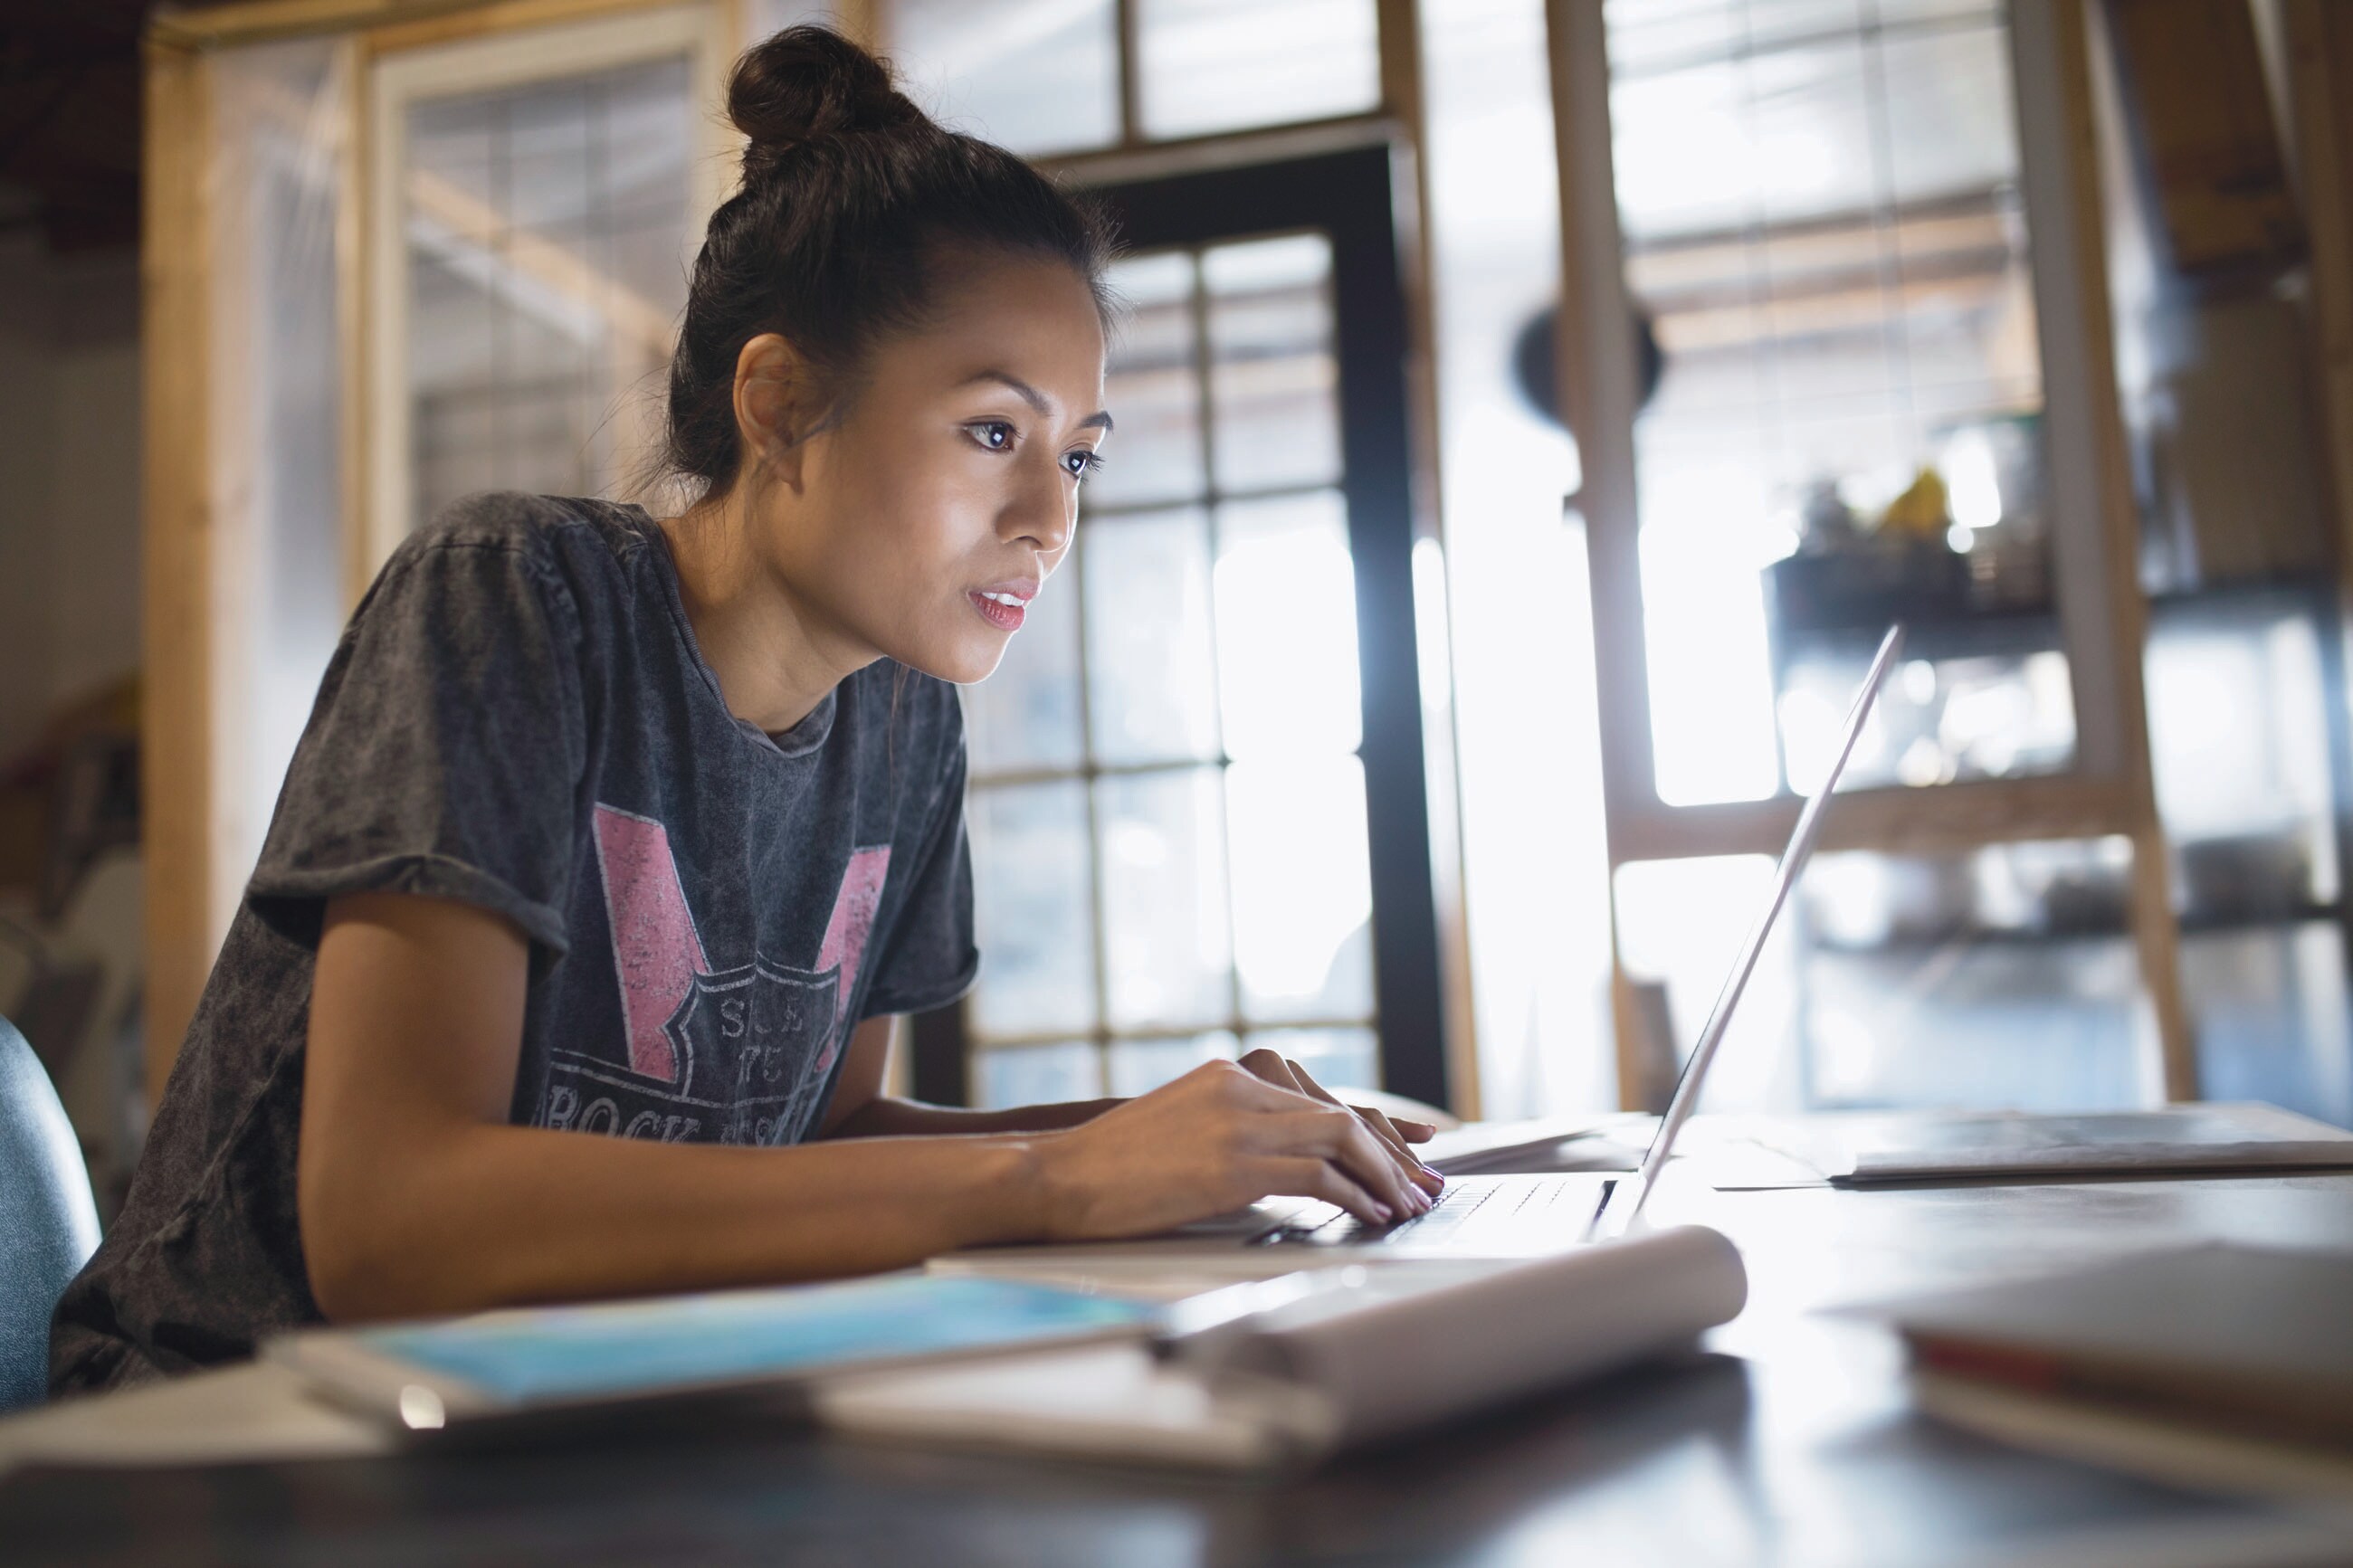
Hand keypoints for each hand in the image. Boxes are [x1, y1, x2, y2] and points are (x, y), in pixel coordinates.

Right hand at [1031, 1059, 1436, 1240]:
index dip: (1375, 1123)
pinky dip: (1356, 1197)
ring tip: (1408, 1205)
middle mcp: (1240, 1087)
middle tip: (1424, 1185)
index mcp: (1228, 1075)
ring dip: (1384, 1175)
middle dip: (1392, 1153)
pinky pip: (1318, 1176)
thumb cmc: (1109, 1170)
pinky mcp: (1234, 1164)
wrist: (1056, 1177)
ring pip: (1341, 1138)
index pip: (1320, 1097)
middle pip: (1341, 1114)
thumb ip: (1233, 1135)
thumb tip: (1283, 1171)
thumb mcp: (1180, 1132)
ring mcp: (1237, 1122)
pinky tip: (1371, 1216)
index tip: (1413, 1146)